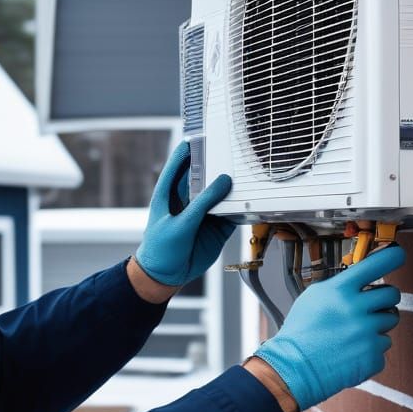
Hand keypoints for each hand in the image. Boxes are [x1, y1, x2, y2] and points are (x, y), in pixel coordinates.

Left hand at [134, 140, 234, 286]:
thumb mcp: (181, 224)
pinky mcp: (216, 228)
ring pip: (222, 195)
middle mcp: (188, 200)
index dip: (189, 149)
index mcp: (169, 193)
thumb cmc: (160, 249)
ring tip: (248, 175)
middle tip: (233, 152)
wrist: (165, 277)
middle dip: (218, 166)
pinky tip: (252, 201)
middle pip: (205, 176)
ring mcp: (204, 214)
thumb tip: (224, 181)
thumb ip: (203, 203)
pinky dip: (242, 208)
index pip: (180, 164)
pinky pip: (232, 214)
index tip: (201, 134)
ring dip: (233, 188)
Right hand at [252, 245, 405, 410]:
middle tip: (371, 306)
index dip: (392, 256)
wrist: (294, 368)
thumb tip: (362, 278)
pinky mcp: (373, 355)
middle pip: (392, 294)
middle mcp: (356, 309)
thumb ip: (339, 286)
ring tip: (353, 332)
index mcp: (339, 291)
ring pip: (390, 320)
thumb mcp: (313, 298)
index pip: (374, 265)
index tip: (398, 254)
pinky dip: (370, 348)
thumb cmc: (300, 333)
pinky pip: (383, 345)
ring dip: (377, 324)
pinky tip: (351, 350)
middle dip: (385, 298)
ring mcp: (367, 333)